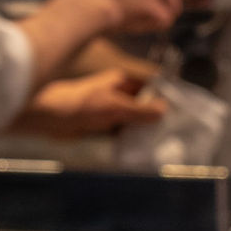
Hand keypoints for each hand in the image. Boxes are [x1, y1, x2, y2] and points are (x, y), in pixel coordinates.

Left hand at [13, 67, 168, 139]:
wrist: (49, 118)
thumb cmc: (81, 105)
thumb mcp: (115, 107)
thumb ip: (140, 109)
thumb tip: (165, 109)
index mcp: (122, 81)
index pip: (152, 87)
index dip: (165, 97)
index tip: (181, 112)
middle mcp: (118, 93)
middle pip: (144, 105)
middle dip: (156, 117)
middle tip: (174, 132)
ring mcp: (110, 110)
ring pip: (133, 120)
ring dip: (143, 130)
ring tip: (162, 144)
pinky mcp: (102, 125)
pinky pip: (122, 132)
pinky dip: (130, 139)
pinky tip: (141, 149)